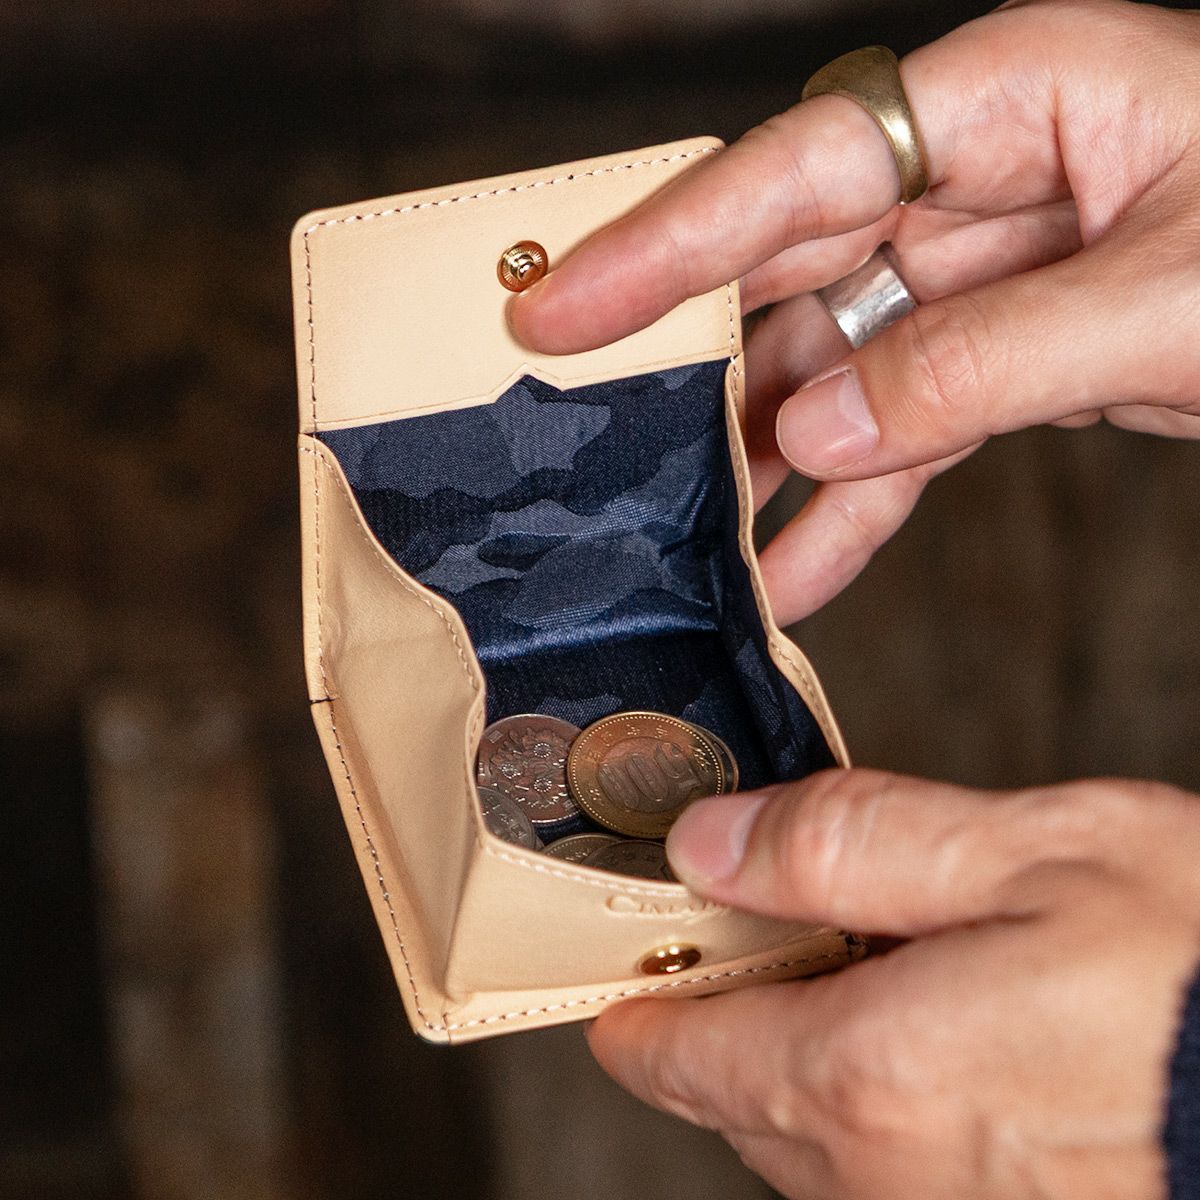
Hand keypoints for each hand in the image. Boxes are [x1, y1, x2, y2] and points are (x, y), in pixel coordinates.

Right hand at [510, 0, 1199, 623]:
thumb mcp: (1174, 287)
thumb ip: (985, 358)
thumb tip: (823, 426)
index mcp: (1013, 98)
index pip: (795, 169)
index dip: (664, 246)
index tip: (560, 309)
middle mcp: (981, 178)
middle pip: (792, 270)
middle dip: (694, 360)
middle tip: (589, 428)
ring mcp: (988, 273)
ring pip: (839, 369)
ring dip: (772, 461)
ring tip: (694, 536)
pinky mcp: (1010, 357)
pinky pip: (907, 431)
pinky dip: (855, 503)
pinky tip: (798, 569)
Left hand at [588, 770, 1199, 1198]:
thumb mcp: (1033, 852)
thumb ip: (850, 844)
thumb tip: (710, 842)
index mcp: (868, 1071)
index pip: (685, 1056)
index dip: (642, 1014)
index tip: (619, 989)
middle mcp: (888, 1179)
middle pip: (741, 1109)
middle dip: (723, 1032)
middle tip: (737, 954)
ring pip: (815, 1154)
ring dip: (801, 1077)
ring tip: (839, 988)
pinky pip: (893, 1183)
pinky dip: (879, 1118)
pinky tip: (936, 1053)